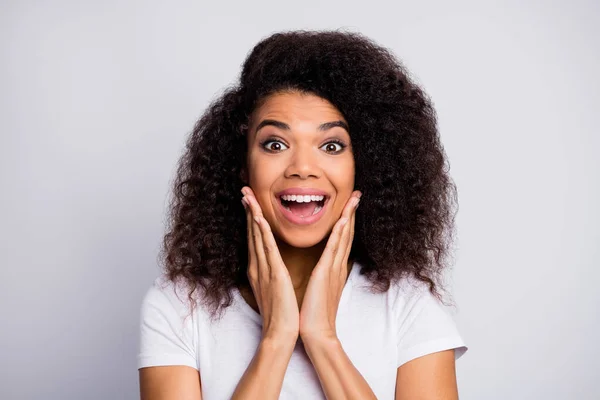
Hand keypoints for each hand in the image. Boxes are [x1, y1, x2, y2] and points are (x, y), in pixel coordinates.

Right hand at [241, 186, 299, 342]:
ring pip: (257, 236)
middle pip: (251, 232)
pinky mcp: (274, 274)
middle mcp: (257, 266)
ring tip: (248, 195)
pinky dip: (261, 232)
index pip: (255, 238)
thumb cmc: (280, 314)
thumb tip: (272, 264)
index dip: (251, 218)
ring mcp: (264, 269)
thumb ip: (270, 274)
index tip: (249, 201)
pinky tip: (258, 217)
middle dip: (247, 210)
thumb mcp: (273, 288)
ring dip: (252, 214)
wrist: (281, 333)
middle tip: (244, 189)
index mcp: (259, 269)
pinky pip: (267, 248)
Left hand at [299, 190, 361, 341]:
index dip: (347, 220)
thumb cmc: (315, 313)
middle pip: (347, 233)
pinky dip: (339, 233)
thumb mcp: (321, 288)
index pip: (342, 239)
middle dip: (352, 213)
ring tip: (353, 198)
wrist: (317, 332)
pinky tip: (343, 220)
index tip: (350, 204)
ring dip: (348, 216)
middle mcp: (337, 265)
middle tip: (357, 193)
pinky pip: (333, 249)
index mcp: (334, 268)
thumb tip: (324, 266)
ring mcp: (333, 268)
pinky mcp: (325, 273)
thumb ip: (324, 274)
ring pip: (343, 236)